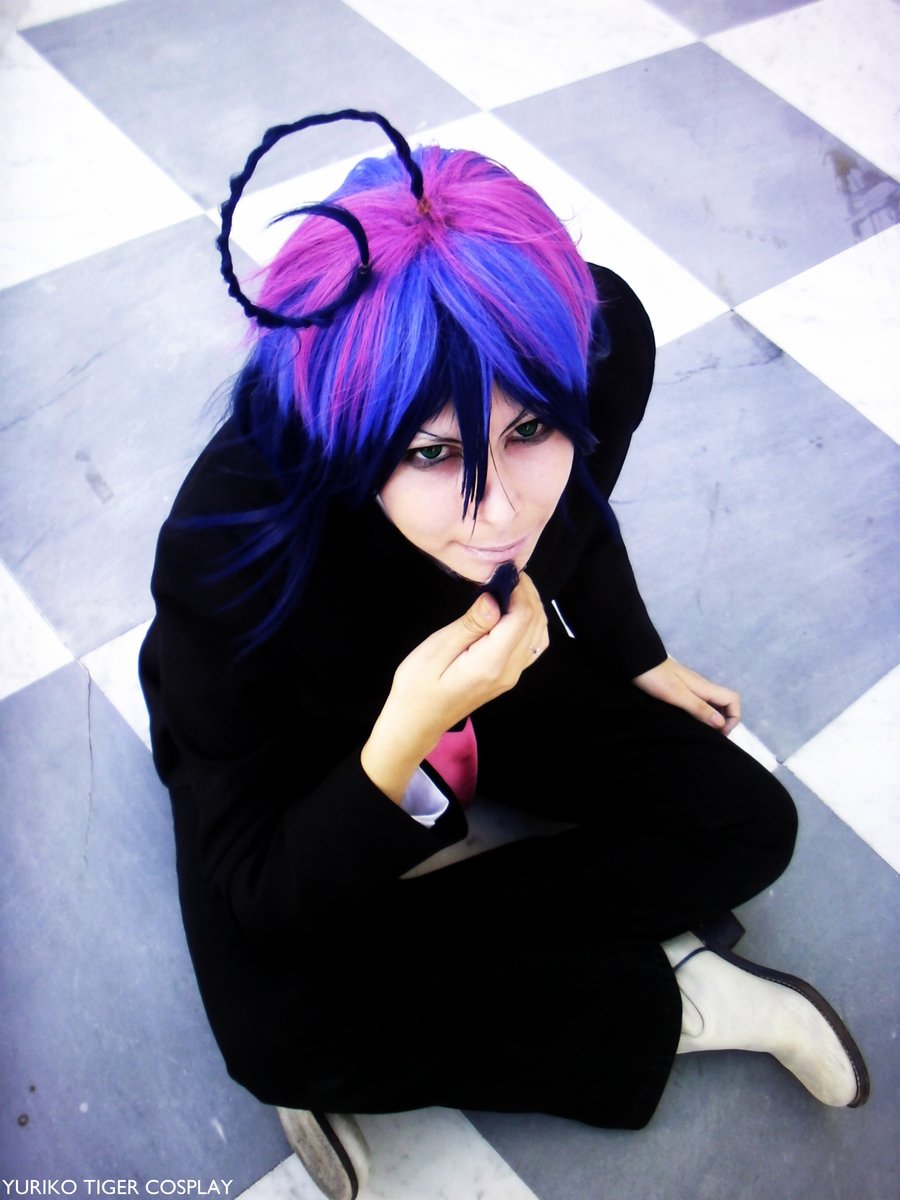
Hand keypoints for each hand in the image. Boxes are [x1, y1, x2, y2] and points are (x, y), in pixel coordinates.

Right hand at [361, 573, 548, 801]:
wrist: (415, 723)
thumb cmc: (417, 687)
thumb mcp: (436, 650)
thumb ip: (470, 625)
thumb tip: (494, 599)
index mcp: (493, 662)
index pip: (522, 617)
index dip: (519, 589)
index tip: (504, 569)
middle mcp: (510, 670)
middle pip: (535, 623)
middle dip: (528, 593)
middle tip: (507, 572)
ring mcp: (512, 676)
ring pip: (538, 634)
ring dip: (531, 606)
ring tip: (510, 587)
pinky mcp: (507, 677)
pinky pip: (531, 646)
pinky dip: (529, 623)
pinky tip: (512, 611)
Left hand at [632, 657, 740, 734]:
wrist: (636, 662)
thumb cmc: (655, 678)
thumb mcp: (676, 695)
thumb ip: (699, 708)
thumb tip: (721, 724)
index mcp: (704, 687)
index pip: (733, 700)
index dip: (733, 717)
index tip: (718, 732)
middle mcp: (701, 687)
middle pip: (724, 703)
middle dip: (723, 721)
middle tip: (709, 736)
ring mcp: (691, 688)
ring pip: (711, 704)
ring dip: (710, 719)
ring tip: (698, 732)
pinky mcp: (679, 690)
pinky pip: (698, 703)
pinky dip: (699, 715)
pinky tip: (687, 722)